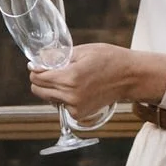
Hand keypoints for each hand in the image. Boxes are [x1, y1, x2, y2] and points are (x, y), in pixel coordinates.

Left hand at [28, 42, 165, 119]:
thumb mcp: (82, 50)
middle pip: (38, 90)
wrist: (130, 76)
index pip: (36, 77)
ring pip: (48, 98)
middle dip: (41, 79)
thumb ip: (56, 57)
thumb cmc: (109, 59)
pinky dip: (64, 97)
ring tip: (71, 78)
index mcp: (70, 78)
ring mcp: (75, 107)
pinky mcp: (80, 115)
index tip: (40, 64)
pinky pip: (61, 105)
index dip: (36, 68)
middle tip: (55, 70)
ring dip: (53, 89)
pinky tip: (78, 88)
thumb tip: (36, 61)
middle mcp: (71, 96)